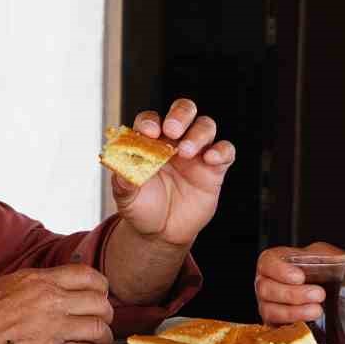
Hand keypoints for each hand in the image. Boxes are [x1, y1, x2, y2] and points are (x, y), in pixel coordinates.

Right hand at [0, 265, 114, 343]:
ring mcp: (54, 330)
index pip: (88, 276)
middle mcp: (51, 302)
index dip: (100, 288)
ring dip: (104, 338)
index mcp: (40, 281)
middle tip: (103, 322)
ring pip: (99, 329)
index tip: (100, 296)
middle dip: (106, 314)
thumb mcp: (7, 284)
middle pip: (100, 303)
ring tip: (101, 343)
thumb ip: (35, 284)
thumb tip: (53, 285)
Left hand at [111, 99, 234, 246]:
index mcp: (150, 142)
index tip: (148, 132)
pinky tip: (211, 159)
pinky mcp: (214, 168)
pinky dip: (221, 150)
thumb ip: (123, 182)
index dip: (150, 122)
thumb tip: (119, 167)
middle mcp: (174, 141)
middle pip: (183, 111)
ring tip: (186, 152)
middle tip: (172, 130)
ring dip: (198, 134)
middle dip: (179, 114)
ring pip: (205, 126)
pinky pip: (225, 151)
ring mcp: (196, 152)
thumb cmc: (143, 207)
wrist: (162, 232)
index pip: (150, 120)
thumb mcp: (127, 198)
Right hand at [253, 242, 344, 324]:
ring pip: (271, 310)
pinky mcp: (275, 322)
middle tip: (318, 294)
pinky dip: (293, 324)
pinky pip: (277, 327)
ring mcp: (268, 304)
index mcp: (273, 262)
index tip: (299, 276)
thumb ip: (337, 258)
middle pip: (267, 289)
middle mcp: (265, 283)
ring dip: (295, 311)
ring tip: (317, 310)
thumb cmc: (311, 270)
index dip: (281, 270)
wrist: (317, 288)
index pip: (268, 263)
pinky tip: (309, 323)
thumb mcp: (323, 258)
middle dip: (293, 293)